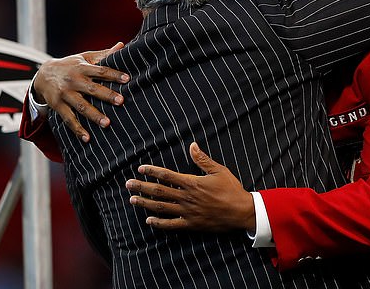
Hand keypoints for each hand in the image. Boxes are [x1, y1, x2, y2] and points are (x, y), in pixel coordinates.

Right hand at [34, 42, 129, 141]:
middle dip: (106, 95)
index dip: (113, 74)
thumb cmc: (70, 65)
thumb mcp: (84, 57)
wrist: (42, 74)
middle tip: (121, 101)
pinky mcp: (58, 106)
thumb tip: (121, 45)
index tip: (127, 79)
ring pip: (81, 106)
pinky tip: (87, 138)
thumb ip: (103, 54)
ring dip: (94, 115)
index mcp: (82, 68)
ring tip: (107, 124)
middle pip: (92, 89)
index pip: (100, 70)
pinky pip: (68, 119)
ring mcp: (65, 94)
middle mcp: (73, 81)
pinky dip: (77, 130)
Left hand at [125, 142, 255, 231]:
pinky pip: (172, 224)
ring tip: (132, 200)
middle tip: (128, 184)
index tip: (141, 168)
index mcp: (191, 183)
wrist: (242, 212)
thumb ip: (202, 159)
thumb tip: (192, 145)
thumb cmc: (231, 189)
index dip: (152, 171)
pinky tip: (149, 220)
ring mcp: (187, 212)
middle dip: (142, 187)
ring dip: (145, 203)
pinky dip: (159, 223)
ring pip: (161, 207)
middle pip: (159, 191)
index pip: (166, 175)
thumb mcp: (218, 170)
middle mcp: (186, 197)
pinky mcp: (192, 224)